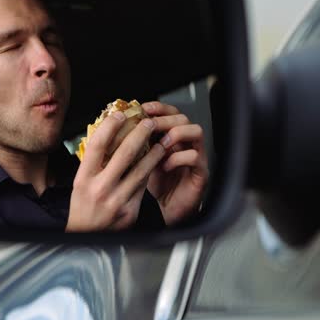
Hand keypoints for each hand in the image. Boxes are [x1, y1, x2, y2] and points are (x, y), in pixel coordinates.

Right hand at [67, 111, 166, 231]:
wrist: (85, 237)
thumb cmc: (82, 206)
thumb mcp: (80, 183)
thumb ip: (93, 162)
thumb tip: (108, 135)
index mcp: (84, 179)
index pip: (97, 146)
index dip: (110, 127)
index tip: (119, 115)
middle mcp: (100, 189)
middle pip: (124, 154)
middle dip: (139, 134)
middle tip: (148, 122)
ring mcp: (117, 201)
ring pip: (140, 170)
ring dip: (153, 152)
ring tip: (159, 141)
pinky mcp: (130, 211)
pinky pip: (143, 186)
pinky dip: (150, 171)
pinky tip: (155, 162)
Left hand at [143, 101, 208, 225]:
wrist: (165, 211)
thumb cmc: (154, 186)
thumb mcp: (142, 160)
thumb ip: (138, 144)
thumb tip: (118, 128)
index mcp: (172, 138)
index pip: (171, 112)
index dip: (158, 107)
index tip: (143, 108)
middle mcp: (186, 144)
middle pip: (183, 118)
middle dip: (165, 119)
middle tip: (149, 126)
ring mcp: (196, 156)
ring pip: (196, 131)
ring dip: (176, 134)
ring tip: (160, 144)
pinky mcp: (201, 173)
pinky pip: (195, 156)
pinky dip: (178, 158)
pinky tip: (165, 166)